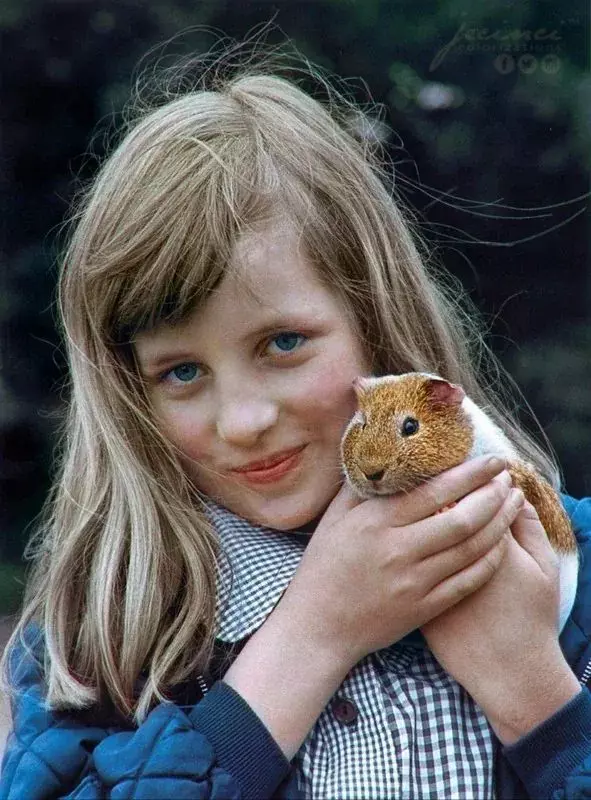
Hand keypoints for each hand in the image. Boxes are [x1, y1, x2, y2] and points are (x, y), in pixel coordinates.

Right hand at [226, 456, 517, 759]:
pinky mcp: (425, 609)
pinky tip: (502, 543)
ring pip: (471, 549)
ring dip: (500, 523)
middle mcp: (398, 551)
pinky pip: (468, 581)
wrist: (318, 626)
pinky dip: (490, 560)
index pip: (433, 491)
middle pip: (461, 519)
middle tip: (509, 478)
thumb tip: (383, 451)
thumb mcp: (333, 518)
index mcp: (375, 523)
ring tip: (514, 503)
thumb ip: (360, 486)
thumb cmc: (323, 567)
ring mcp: (414, 583)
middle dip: (493, 495)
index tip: (491, 460)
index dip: (469, 474)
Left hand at [421, 500, 580, 742]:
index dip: (469, 480)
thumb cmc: (532, 616)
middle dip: (439, 489)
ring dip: (417, 512)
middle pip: (434, 509)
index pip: (467, 497)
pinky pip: (404, 564)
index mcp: (484, 545)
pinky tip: (412, 531)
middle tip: (444, 476)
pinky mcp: (413, 599)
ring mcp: (426, 582)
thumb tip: (517, 496)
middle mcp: (449, 559)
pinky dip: (406, 543)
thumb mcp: (543, 569)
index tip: (474, 472)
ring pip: (413, 533)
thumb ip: (531, 529)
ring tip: (426, 497)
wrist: (508, 671)